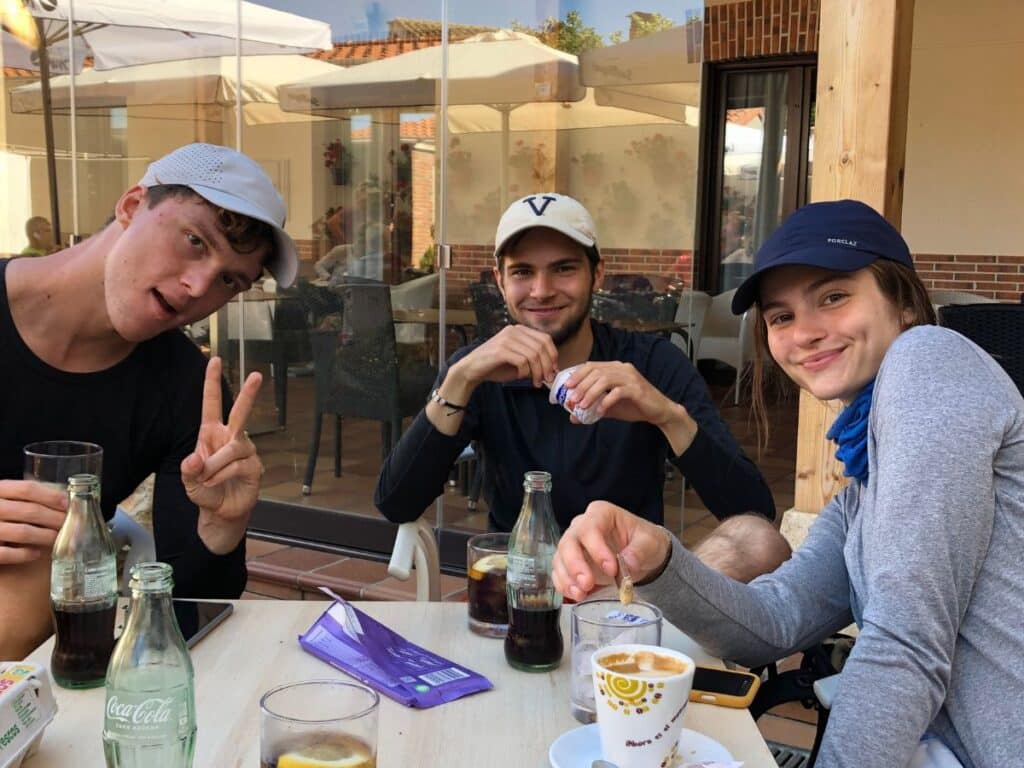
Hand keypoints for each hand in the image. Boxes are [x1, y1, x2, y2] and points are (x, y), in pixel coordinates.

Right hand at [0, 480, 67, 564]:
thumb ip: (22, 496)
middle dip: (55, 518)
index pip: (27, 489)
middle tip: (70, 525)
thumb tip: (60, 497)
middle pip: (30, 511)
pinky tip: (36, 554)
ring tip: (58, 539)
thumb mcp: (4, 498)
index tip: (68, 504)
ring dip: (45, 536)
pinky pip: (7, 554)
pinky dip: (24, 554)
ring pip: (22, 532)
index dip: (51, 496)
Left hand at [180, 357, 264, 554]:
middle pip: (241, 412)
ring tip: (208, 480)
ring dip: (214, 466)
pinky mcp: (255, 467)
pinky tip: (219, 484)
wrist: (221, 513)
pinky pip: (237, 465)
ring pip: (231, 448)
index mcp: (212, 434)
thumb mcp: (188, 482)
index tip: (215, 359)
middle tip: (258, 375)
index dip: (212, 382)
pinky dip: (222, 476)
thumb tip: (194, 460)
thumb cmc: (205, 491)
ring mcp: (245, 452)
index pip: (213, 404)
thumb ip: (188, 471)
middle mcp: (231, 438)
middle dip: (249, 394)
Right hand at [449, 325, 558, 390]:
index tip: (553, 370)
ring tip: (535, 382)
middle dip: (547, 366)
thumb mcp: (518, 361)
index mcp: (520, 330)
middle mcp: (514, 330)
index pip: (545, 339)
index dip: (553, 355)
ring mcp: (507, 339)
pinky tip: (521, 377)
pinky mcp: (501, 349)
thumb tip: (552, 369)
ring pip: (534, 355)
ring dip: (537, 372)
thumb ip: (533, 361)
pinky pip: (522, 361)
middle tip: (546, 379)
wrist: (471, 369)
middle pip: (542, 346)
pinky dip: (525, 372)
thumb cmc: (495, 366)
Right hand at [553, 501, 672, 601]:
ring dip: (568, 578)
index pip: (590, 528)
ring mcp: (574, 545)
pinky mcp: (570, 563)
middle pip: (568, 542)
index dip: (596, 548)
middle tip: (587, 583)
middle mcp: (582, 526)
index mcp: (601, 514)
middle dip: (575, 564)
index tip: (611, 569)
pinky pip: (559, 572)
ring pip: (560, 558)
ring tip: (581, 594)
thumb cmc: (644, 542)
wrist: (642, 555)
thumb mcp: (650, 542)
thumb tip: (628, 563)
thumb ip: (639, 551)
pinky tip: (577, 595)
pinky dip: (565, 585)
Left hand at [564, 362, 697, 453]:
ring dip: (590, 393)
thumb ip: (591, 408)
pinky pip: (617, 392)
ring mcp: (630, 377)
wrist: (659, 411)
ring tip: (581, 406)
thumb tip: (572, 416)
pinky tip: (599, 411)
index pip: (591, 365)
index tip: (566, 387)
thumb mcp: (609, 407)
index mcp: (615, 367)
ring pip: (605, 380)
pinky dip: (606, 401)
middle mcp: (622, 368)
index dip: (577, 374)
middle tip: (571, 400)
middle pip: (596, 372)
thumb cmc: (634, 406)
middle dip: (581, 386)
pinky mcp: (637, 389)